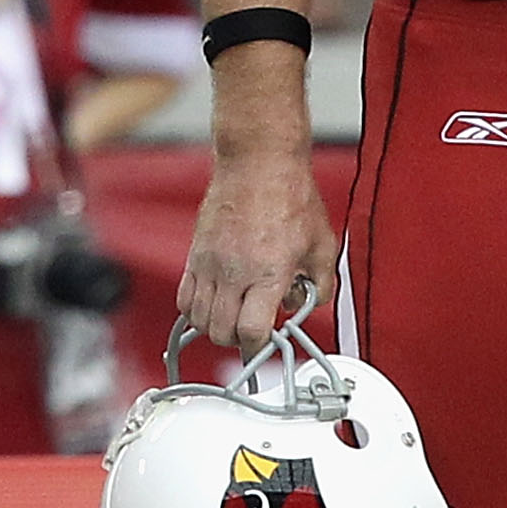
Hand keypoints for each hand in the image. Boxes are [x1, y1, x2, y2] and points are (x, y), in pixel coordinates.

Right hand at [179, 145, 336, 354]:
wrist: (259, 162)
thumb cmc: (291, 197)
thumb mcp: (322, 244)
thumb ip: (321, 283)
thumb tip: (308, 304)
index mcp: (268, 273)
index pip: (252, 332)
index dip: (259, 345)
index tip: (266, 341)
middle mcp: (234, 272)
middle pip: (221, 332)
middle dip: (238, 339)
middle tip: (252, 327)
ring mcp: (209, 264)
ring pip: (199, 319)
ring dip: (216, 326)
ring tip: (235, 314)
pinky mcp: (196, 254)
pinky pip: (184, 298)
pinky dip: (196, 310)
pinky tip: (215, 301)